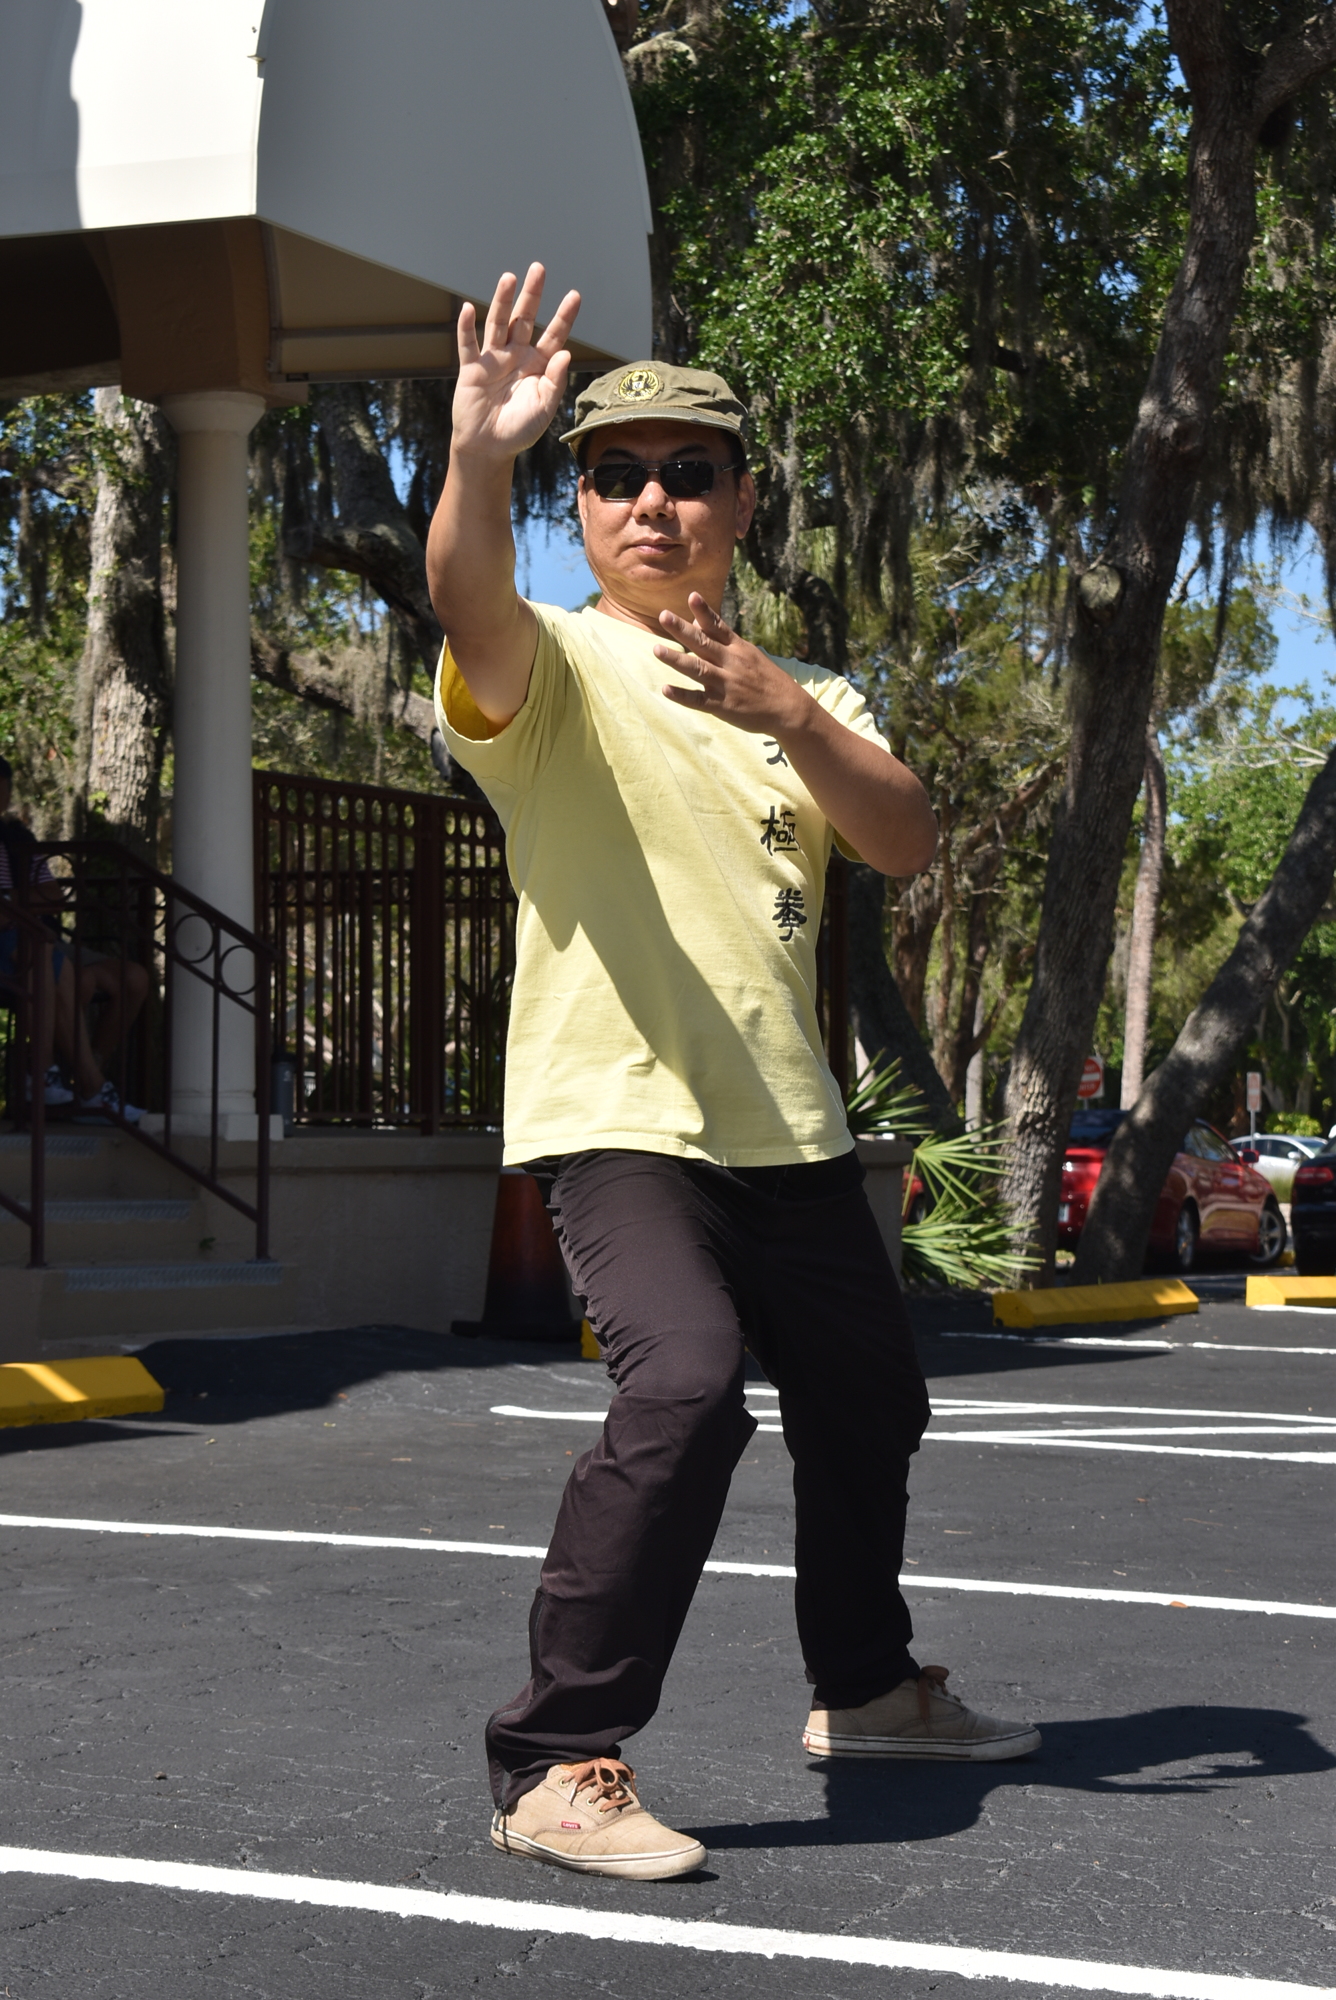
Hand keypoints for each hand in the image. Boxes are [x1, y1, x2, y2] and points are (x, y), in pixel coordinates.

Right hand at [452, 265, 580, 463]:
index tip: (575, 295)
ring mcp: (494, 360)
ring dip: (502, 301)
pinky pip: (468, 345)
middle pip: (525, 319)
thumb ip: (555, 381)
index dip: (564, 316)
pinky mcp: (472, 369)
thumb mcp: (545, 408)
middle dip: (532, 295)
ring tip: (509, 278)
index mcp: (538, 365)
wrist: (488, 448)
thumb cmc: (519, 430)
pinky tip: (467, 309)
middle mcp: (517, 356)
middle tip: (539, 268)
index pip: (554, 335)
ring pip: (498, 323)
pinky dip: (466, 327)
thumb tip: (565, 352)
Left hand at [655, 594, 809, 736]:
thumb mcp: (748, 654)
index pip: (718, 626)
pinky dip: (682, 695)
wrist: (789, 709)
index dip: (704, 611)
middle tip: (664, 615)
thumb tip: (695, 622)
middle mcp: (732, 663)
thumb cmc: (766, 679)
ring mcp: (727, 684)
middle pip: (703, 643)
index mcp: (738, 649)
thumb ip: (721, 639)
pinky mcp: (723, 706)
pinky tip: (665, 689)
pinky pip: (699, 700)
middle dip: (683, 629)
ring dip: (677, 659)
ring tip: (656, 649)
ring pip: (698, 669)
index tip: (691, 595)